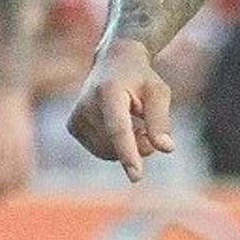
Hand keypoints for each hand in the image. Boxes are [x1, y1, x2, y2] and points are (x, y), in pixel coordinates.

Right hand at [67, 38, 171, 182]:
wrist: (113, 62)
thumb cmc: (140, 78)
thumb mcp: (159, 93)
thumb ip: (161, 121)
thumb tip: (166, 149)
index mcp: (109, 92)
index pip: (118, 129)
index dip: (128, 153)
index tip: (136, 176)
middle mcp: (87, 104)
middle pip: (117, 144)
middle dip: (139, 145)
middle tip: (148, 126)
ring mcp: (77, 116)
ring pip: (108, 152)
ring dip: (128, 146)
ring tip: (135, 122)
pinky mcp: (73, 126)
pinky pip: (100, 151)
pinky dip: (114, 146)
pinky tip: (118, 125)